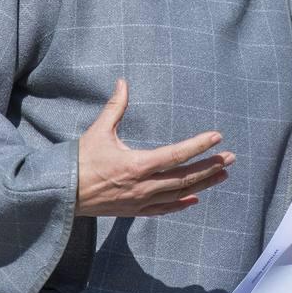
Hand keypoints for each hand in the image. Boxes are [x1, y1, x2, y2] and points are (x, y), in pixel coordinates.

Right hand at [76, 79, 233, 216]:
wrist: (60, 194)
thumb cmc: (79, 161)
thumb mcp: (98, 131)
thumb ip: (115, 107)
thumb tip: (123, 82)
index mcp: (137, 164)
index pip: (176, 154)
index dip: (199, 145)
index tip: (218, 137)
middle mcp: (143, 185)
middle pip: (185, 177)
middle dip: (210, 166)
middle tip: (231, 158)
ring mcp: (140, 201)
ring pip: (179, 194)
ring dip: (203, 184)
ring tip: (222, 175)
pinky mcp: (134, 211)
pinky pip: (163, 209)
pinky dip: (181, 204)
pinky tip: (195, 198)